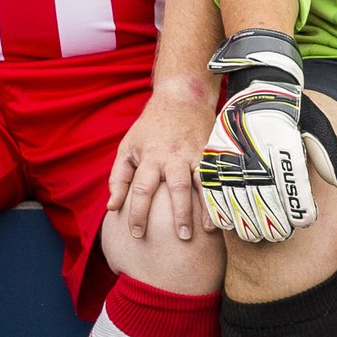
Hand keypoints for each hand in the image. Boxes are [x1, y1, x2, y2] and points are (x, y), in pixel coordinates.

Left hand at [108, 76, 215, 243]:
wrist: (181, 98)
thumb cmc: (150, 128)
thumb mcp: (128, 148)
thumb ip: (119, 178)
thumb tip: (112, 207)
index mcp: (150, 157)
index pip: (141, 188)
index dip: (138, 212)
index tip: (137, 233)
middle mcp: (173, 156)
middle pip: (177, 187)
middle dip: (179, 214)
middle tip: (181, 238)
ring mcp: (196, 153)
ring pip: (202, 182)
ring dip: (205, 206)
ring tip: (207, 230)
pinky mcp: (212, 152)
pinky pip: (217, 176)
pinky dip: (220, 194)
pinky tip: (224, 211)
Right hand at [195, 29, 336, 243]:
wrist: (259, 87)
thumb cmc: (292, 115)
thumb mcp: (316, 126)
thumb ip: (326, 153)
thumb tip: (334, 181)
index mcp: (284, 142)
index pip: (293, 183)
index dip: (299, 208)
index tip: (304, 222)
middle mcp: (257, 149)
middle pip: (265, 197)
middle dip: (274, 222)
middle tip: (280, 235)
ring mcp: (233, 153)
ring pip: (239, 198)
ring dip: (248, 221)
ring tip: (257, 235)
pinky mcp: (215, 156)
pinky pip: (213, 190)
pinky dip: (221, 210)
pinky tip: (230, 223)